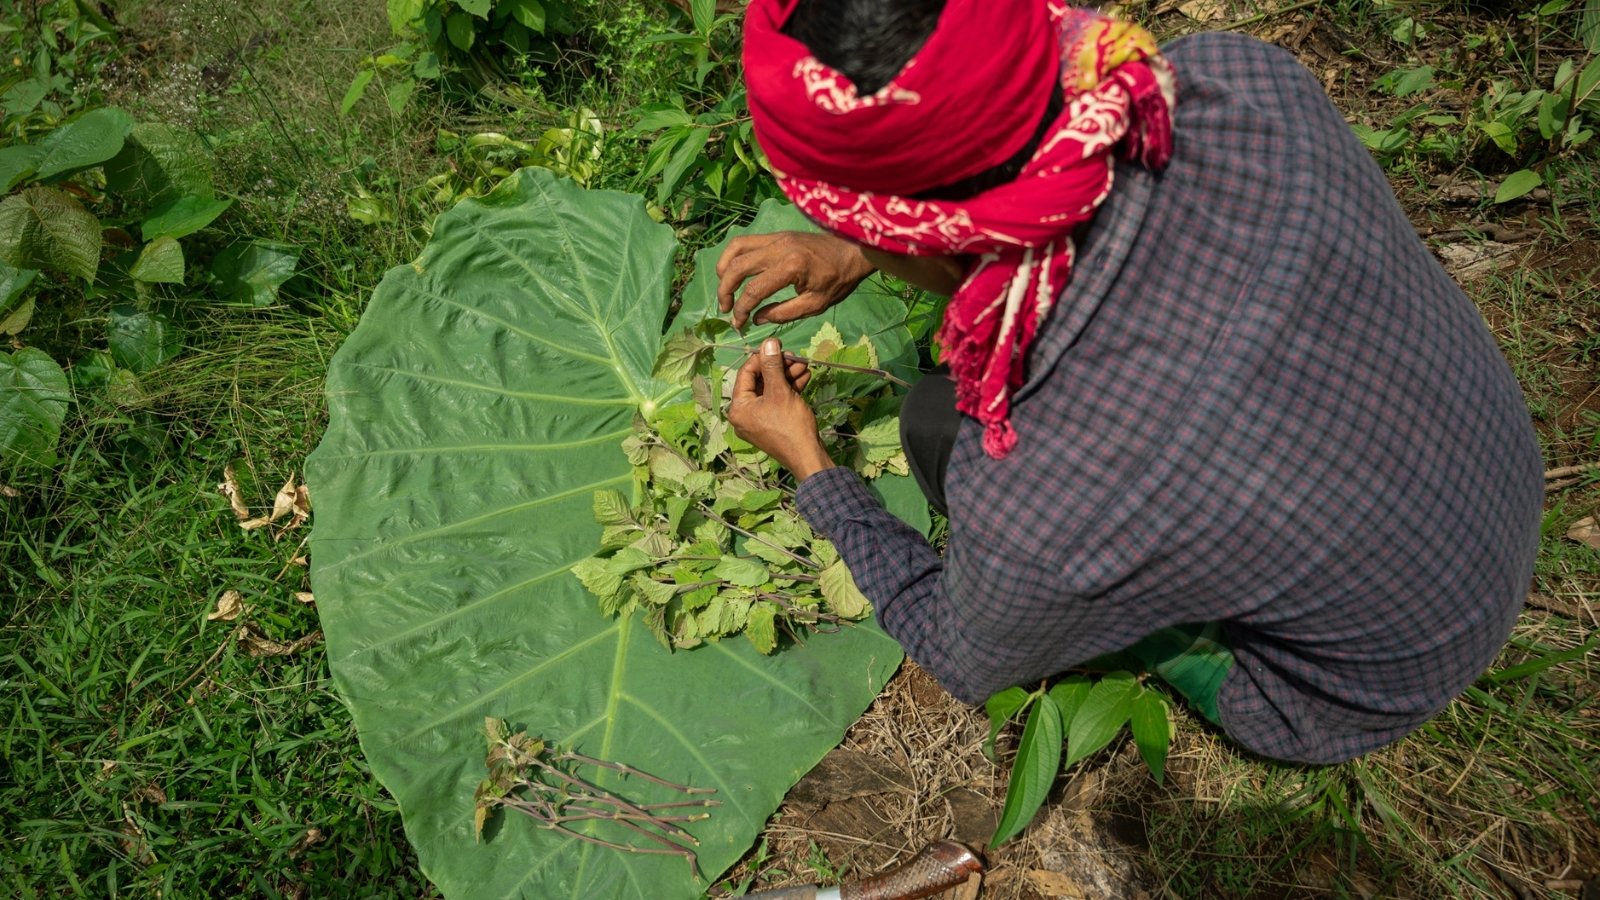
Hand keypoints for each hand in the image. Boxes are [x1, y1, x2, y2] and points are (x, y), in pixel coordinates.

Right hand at [716, 231, 876, 329]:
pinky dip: (734, 256)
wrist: (853, 250)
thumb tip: (757, 318)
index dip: (742, 309)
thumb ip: (784, 313)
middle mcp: (779, 248)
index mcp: (791, 267)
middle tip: (726, 309)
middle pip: (738, 266)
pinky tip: (734, 271)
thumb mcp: (815, 304)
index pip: (754, 290)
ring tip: (725, 289)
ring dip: (724, 269)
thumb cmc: (839, 280)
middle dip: (725, 290)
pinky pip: (746, 241)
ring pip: (736, 248)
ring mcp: (776, 237)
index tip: (739, 323)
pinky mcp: (776, 234)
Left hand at [726, 338, 834, 480]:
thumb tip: (768, 342)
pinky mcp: (772, 424)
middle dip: (778, 367)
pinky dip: (789, 389)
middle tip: (795, 357)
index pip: (745, 373)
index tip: (778, 347)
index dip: (761, 358)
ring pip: (771, 390)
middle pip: (759, 381)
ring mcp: (759, 420)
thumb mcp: (780, 391)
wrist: (808, 457)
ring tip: (804, 365)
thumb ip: (772, 365)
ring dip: (787, 376)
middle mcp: (744, 414)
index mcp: (739, 407)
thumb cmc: (790, 424)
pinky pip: (777, 401)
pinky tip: (805, 377)